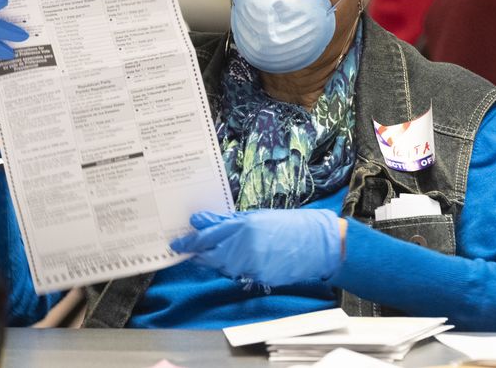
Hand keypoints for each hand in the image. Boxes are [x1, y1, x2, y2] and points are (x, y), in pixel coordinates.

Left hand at [170, 209, 341, 286]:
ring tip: (228, 252)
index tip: (178, 244)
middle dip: (200, 254)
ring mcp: (252, 264)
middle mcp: (245, 245)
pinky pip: (240, 274)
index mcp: (244, 225)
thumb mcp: (258, 217)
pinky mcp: (260, 277)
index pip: (208, 236)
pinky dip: (238, 268)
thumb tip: (203, 221)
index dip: (190, 241)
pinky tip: (246, 260)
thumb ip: (229, 221)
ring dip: (220, 261)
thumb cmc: (290, 226)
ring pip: (224, 267)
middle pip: (210, 255)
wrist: (317, 243)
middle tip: (193, 252)